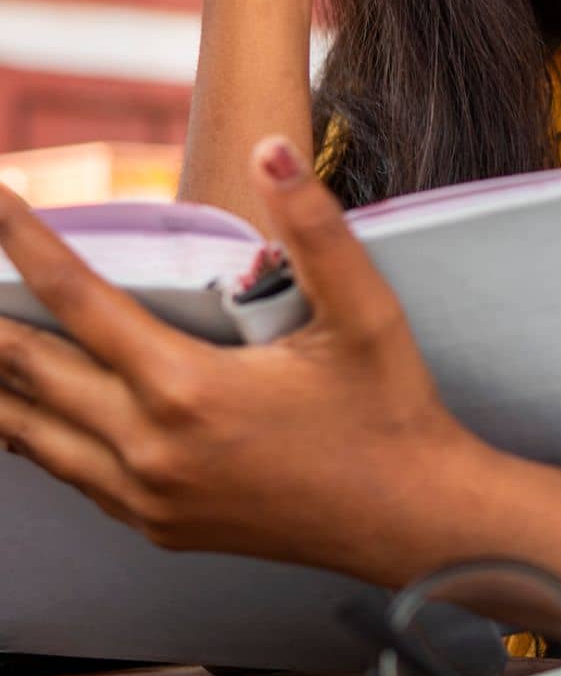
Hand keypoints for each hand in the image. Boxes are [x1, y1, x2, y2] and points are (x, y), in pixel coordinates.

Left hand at [0, 138, 471, 582]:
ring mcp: (146, 497)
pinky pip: (70, 474)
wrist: (408, 518)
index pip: (79, 301)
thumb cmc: (388, 410)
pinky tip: (25, 415)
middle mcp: (149, 449)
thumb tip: (272, 150)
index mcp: (189, 390)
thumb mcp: (365, 312)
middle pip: (29, 374)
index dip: (26, 245)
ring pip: (29, 436)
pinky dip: (32, 434)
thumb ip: (315, 227)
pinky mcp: (159, 525)